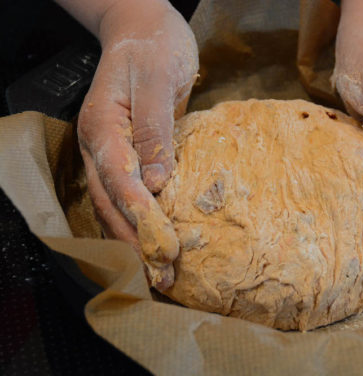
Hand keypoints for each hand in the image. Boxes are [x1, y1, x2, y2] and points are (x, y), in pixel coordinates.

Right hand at [70, 0, 198, 290]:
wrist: (146, 29)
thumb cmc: (154, 47)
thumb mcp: (156, 80)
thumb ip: (154, 129)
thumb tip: (157, 182)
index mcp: (102, 128)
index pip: (119, 182)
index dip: (141, 217)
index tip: (164, 246)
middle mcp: (101, 147)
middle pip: (111, 205)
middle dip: (135, 243)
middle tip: (160, 276)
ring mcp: (113, 153)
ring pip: (117, 206)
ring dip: (136, 241)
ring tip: (158, 272)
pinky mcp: (131, 155)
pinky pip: (131, 195)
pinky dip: (140, 222)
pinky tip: (155, 241)